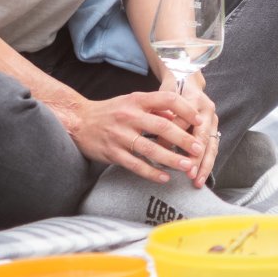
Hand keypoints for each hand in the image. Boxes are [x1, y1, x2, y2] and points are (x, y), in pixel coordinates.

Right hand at [51, 90, 206, 182]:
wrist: (79, 121)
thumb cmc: (111, 112)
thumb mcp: (132, 102)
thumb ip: (154, 107)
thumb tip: (179, 115)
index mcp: (136, 100)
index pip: (166, 99)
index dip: (185, 108)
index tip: (198, 120)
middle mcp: (129, 116)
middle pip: (162, 126)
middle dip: (183, 138)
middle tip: (199, 149)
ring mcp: (119, 135)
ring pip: (150, 149)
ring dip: (171, 158)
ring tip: (187, 165)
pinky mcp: (112, 153)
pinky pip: (135, 164)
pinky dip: (151, 172)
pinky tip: (164, 178)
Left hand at [158, 70, 219, 187]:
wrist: (188, 81)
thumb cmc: (172, 90)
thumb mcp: (163, 96)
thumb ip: (160, 113)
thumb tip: (155, 138)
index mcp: (194, 98)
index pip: (182, 121)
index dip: (172, 136)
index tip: (160, 150)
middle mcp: (207, 110)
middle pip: (203, 136)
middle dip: (196, 157)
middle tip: (189, 173)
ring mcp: (213, 120)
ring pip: (212, 146)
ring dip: (204, 165)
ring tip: (196, 181)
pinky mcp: (214, 129)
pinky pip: (213, 149)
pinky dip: (206, 164)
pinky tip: (200, 178)